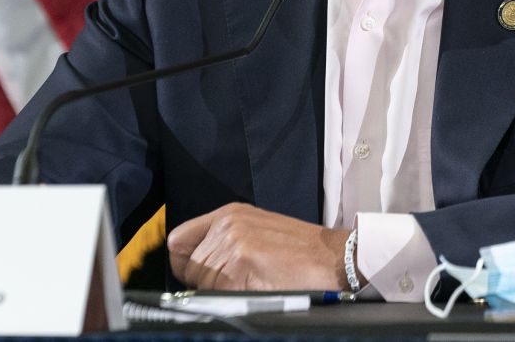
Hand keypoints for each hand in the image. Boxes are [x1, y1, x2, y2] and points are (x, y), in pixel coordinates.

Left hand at [167, 203, 351, 290]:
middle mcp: (227, 225)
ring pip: (201, 285)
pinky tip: (257, 290)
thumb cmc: (301, 251)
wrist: (335, 258)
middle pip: (187, 268)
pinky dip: (234, 300)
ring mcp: (234, 244)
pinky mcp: (242, 266)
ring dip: (221, 293)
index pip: (178, 242)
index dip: (187, 264)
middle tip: (240, 281)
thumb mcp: (257, 231)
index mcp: (229, 214)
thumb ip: (225, 241)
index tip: (202, 276)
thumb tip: (196, 266)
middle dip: (206, 283)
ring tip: (253, 284)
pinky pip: (218, 296)